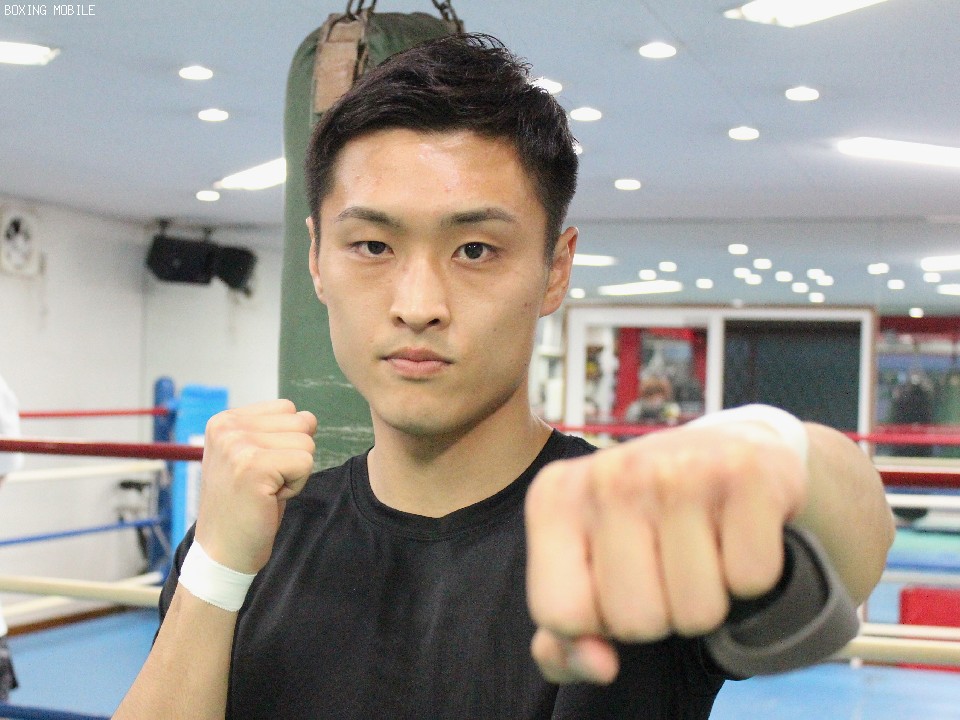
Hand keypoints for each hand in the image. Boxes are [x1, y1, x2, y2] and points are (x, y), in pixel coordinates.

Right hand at [193, 400, 316, 573]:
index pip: (287, 409)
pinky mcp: (253, 466)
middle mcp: (227, 427)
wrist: (221, 554)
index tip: (261, 470)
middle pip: (301, 422)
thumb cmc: (243, 508)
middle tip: (265, 483)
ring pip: (307, 442)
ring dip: (296, 472)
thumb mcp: (249, 457)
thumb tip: (309, 418)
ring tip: (267, 491)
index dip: (286, 443)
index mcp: (225, 420)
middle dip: (294, 456)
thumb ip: (272, 432)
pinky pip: (306, 463)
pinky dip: (297, 486)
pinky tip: (270, 499)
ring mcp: (238, 445)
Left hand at [524, 422, 806, 683]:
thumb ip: (564, 638)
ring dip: (708, 596)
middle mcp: (610, 474)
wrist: (726, 450)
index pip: (561, 615)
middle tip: (668, 563)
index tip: (613, 584)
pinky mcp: (747, 471)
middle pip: (636, 621)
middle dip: (659, 613)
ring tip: (703, 546)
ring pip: (698, 612)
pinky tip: (736, 530)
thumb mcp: (586, 572)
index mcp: (555, 497)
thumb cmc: (645, 524)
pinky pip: (751, 581)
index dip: (597, 624)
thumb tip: (599, 666)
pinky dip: (751, 572)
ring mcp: (678, 468)